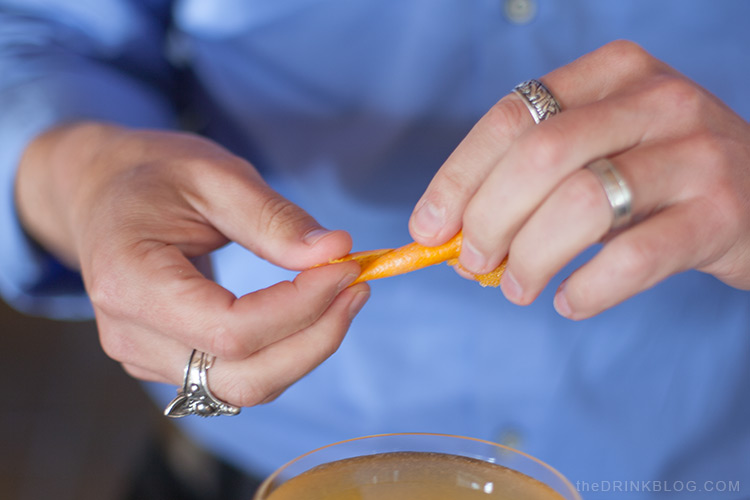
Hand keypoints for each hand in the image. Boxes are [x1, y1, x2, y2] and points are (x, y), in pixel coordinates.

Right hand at [15, 122, 369, 405]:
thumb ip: (274, 218)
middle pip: (243, 376)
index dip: (301, 307)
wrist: (104, 193)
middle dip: (316, 338)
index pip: (231, 330)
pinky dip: (284, 351)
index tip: (347, 267)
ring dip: (307, 349)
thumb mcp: (215, 175)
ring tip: (343, 296)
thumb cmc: (155, 174)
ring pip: (245, 387)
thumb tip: (336, 252)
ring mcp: (144, 356)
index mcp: (129, 282)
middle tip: (358, 286)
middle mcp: (130, 334)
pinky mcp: (165, 362)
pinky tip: (309, 311)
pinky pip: (237, 377)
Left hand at [409, 40, 749, 318]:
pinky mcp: (722, 215)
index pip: (511, 117)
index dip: (457, 178)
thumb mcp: (600, 148)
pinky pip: (634, 258)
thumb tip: (449, 228)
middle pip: (539, 157)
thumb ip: (531, 175)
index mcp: (611, 74)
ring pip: (583, 204)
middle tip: (472, 263)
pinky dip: (588, 288)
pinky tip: (570, 300)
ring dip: (531, 258)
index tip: (427, 228)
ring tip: (517, 288)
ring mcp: (695, 155)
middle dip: (487, 220)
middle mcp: (656, 101)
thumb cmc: (659, 176)